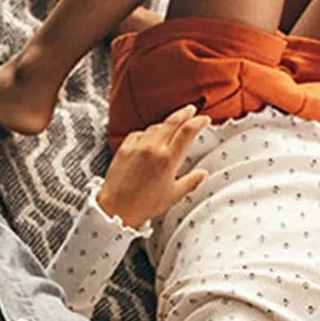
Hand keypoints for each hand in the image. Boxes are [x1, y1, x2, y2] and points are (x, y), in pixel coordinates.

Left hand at [97, 104, 209, 228]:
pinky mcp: (124, 149)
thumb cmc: (143, 205)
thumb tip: (203, 174)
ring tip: (171, 127)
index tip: (204, 119)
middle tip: (191, 110)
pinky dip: (147, 133)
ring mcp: (137, 147)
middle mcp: (152, 148)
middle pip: (172, 121)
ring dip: (166, 124)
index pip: (188, 131)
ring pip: (155, 126)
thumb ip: (191, 182)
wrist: (115, 209)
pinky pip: (138, 134)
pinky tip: (149, 138)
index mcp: (168, 159)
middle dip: (184, 113)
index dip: (199, 121)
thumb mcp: (173, 195)